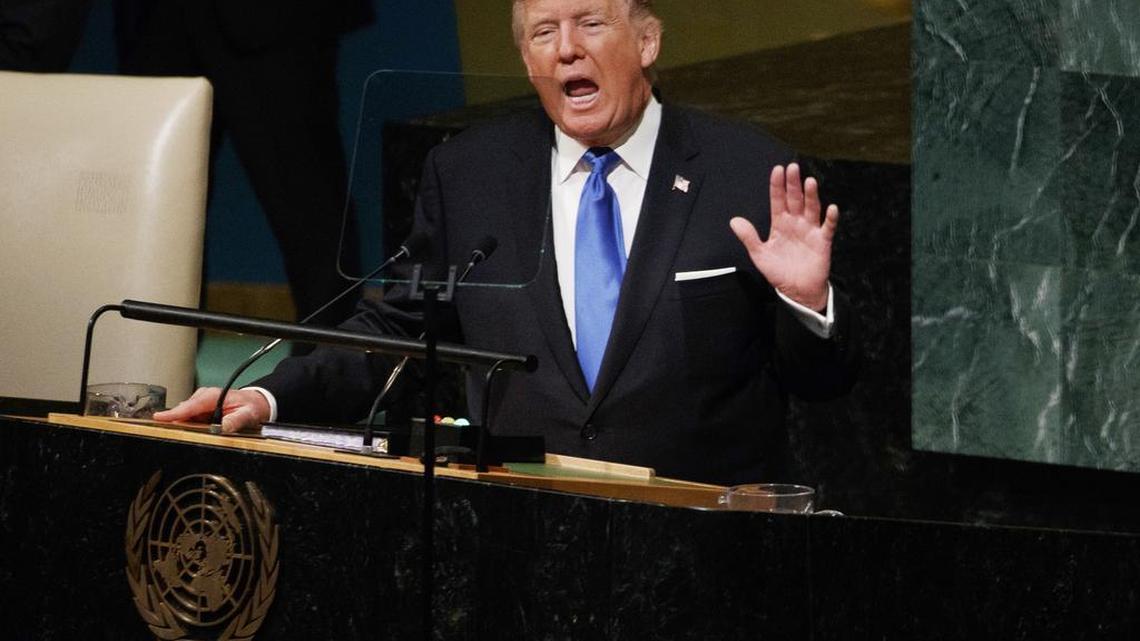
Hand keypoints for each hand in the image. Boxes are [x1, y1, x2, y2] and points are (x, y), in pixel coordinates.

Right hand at [153, 387, 269, 433]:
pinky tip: (191, 432)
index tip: (159, 418)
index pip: (190, 406)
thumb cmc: (251, 406)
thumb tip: (222, 428)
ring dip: (182, 425)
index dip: (173, 413)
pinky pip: (190, 418)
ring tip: (180, 435)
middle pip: (183, 412)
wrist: (255, 402)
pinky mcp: (200, 409)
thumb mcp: (247, 414)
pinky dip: (188, 425)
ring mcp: (201, 403)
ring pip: (185, 416)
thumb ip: (235, 421)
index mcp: (213, 396)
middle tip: (168, 434)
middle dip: (175, 422)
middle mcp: (204, 397)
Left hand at [730, 163, 837, 310]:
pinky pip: (828, 228)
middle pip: (795, 199)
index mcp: (780, 223)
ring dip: (811, 196)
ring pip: (811, 209)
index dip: (777, 186)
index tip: (777, 170)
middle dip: (793, 184)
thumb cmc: (779, 272)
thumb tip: (734, 220)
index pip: (778, 200)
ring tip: (809, 182)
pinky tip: (831, 208)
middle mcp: (796, 222)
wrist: (797, 291)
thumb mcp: (760, 255)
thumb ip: (749, 237)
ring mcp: (810, 230)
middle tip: (793, 168)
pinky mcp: (823, 241)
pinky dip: (830, 218)